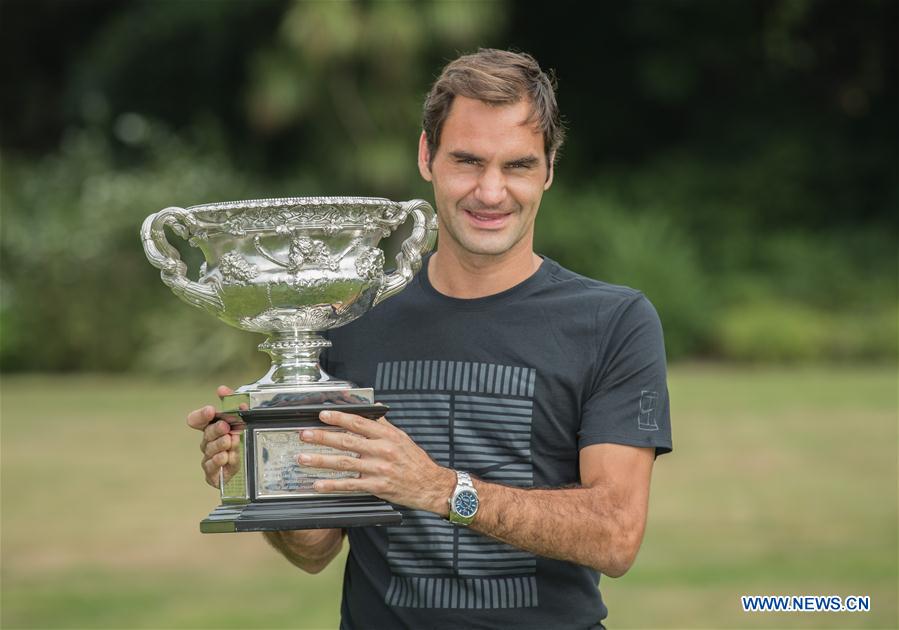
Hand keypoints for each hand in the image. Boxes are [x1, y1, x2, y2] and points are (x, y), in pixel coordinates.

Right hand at [186, 385, 242, 487]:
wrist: (250, 469)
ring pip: (210, 450)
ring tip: (228, 442)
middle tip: (225, 427)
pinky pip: (211, 467)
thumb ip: (234, 403)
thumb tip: (222, 389)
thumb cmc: (242, 443)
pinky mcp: (213, 474)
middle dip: (216, 429)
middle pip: (206, 434)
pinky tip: (224, 458)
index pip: (197, 420)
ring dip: (219, 445)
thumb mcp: (242, 421)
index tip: (210, 410)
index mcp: (212, 428)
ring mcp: (209, 458)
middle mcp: (209, 442)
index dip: (201, 415)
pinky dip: (217, 462)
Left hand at [298, 409, 455, 514]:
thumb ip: (384, 424)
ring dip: (320, 460)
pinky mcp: (376, 486)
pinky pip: (350, 485)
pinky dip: (332, 485)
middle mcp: (382, 450)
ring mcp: (378, 469)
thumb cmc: (415, 461)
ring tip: (303, 458)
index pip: (359, 423)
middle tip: (304, 435)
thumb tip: (373, 408)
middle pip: (347, 441)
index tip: (322, 415)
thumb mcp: (402, 437)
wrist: (430, 485)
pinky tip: (318, 484)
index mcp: (387, 436)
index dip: (339, 418)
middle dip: (322, 437)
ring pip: (344, 463)